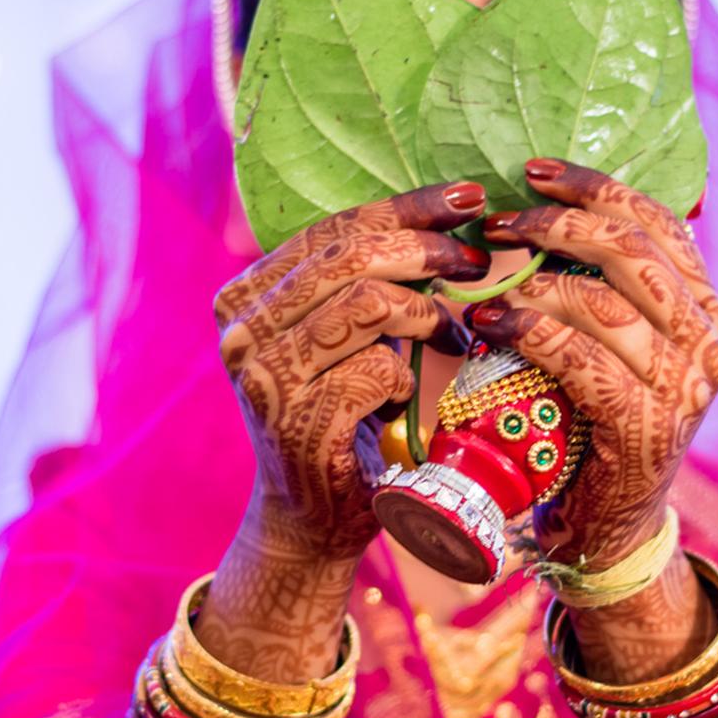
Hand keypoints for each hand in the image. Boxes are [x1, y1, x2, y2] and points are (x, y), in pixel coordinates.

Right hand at [214, 182, 488, 563]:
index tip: (467, 199)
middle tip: (475, 261)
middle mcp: (241, 332)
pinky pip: (379, 369)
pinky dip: (406, 380)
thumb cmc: (336, 418)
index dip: (406, 208)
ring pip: (369, 305)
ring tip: (446, 336)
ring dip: (424, 317)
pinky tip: (401, 401)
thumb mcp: (334, 339)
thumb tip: (438, 217)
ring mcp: (265, 377)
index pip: (331, 230)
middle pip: (350, 257)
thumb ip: (354, 285)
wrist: (310, 519)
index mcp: (244, 298)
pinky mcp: (297, 421)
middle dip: (426, 251)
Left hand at [471, 159, 717, 571]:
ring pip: (604, 303)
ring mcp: (684, 388)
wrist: (611, 527)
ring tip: (486, 283)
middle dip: (559, 225)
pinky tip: (491, 325)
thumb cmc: (599, 428)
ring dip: (533, 284)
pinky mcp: (646, 426)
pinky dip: (529, 333)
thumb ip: (609, 292)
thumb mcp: (619, 349)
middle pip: (633, 252)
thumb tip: (552, 216)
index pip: (660, 225)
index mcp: (709, 312)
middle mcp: (709, 344)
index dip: (597, 189)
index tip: (536, 171)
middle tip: (501, 222)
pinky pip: (581, 358)